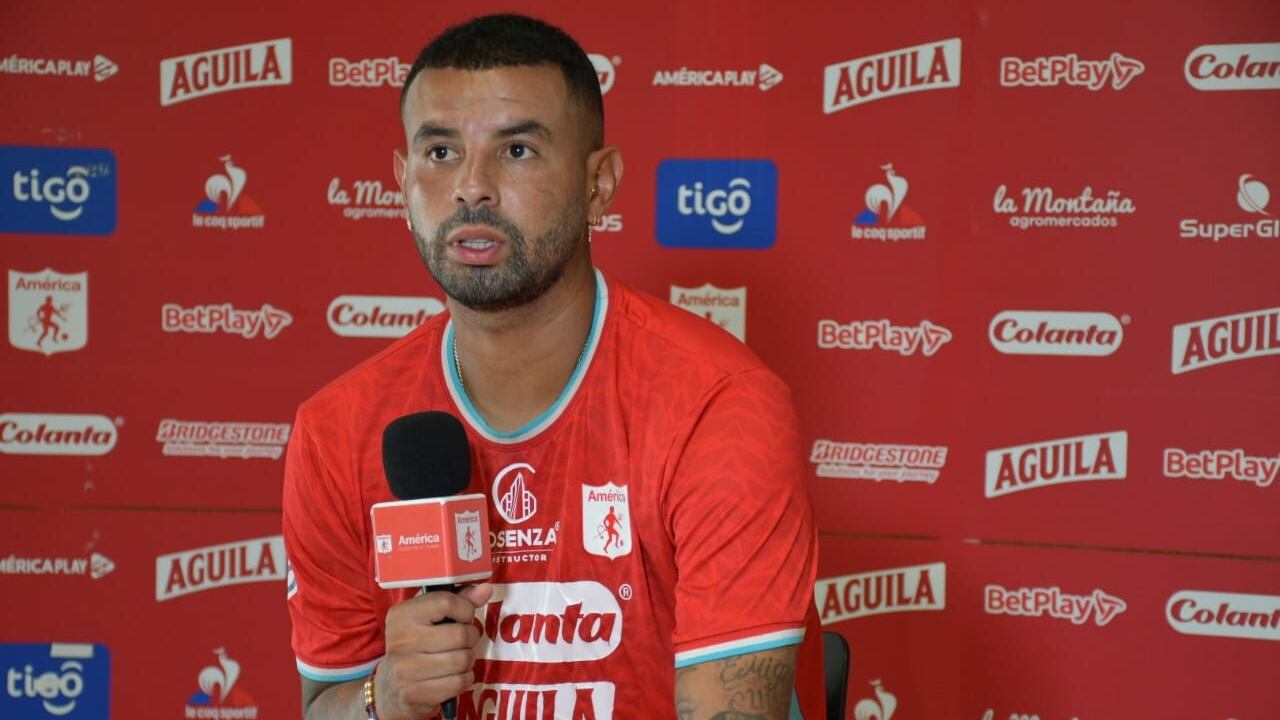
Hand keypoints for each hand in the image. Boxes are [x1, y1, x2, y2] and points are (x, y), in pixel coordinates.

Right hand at [375, 583, 492, 719]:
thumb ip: (458, 601)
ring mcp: (405, 669)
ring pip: (462, 660)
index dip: (465, 609)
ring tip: (458, 657)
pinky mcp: (414, 693)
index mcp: (402, 615)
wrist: (391, 688)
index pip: (446, 602)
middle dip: (470, 638)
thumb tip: (486, 589)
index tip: (464, 617)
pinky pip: (458, 683)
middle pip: (460, 634)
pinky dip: (464, 679)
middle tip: (463, 641)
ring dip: (468, 659)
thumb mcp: (429, 618)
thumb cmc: (417, 645)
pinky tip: (453, 676)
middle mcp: (400, 640)